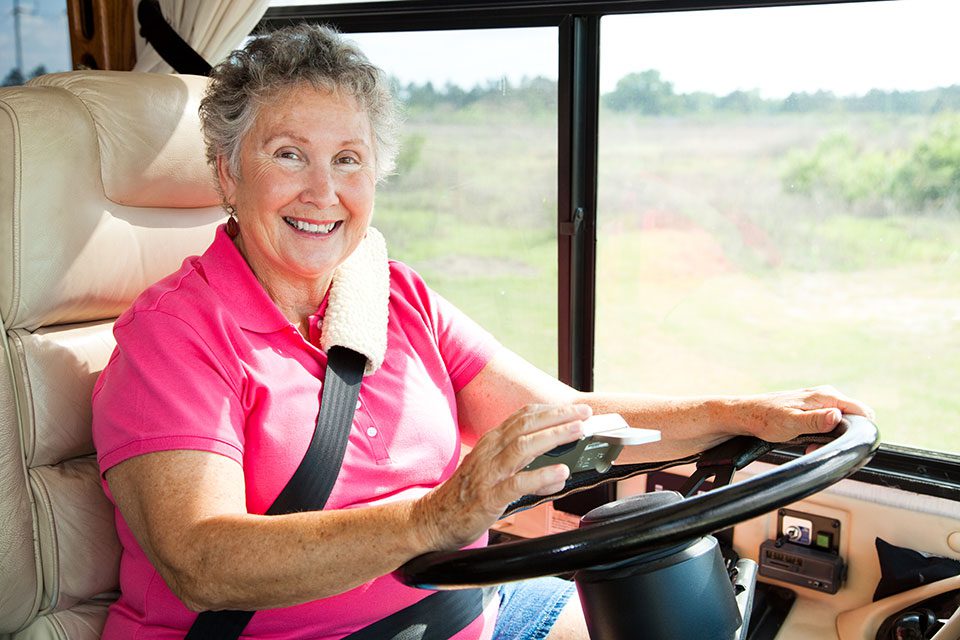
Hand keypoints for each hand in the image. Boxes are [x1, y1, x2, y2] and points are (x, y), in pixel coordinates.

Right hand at [414, 403, 590, 550]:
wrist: (433, 519)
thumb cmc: (465, 495)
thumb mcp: (495, 473)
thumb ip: (528, 471)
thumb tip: (560, 474)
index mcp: (490, 443)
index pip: (522, 417)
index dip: (550, 410)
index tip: (573, 409)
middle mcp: (489, 452)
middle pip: (525, 425)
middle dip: (557, 416)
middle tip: (583, 414)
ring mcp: (488, 474)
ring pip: (522, 447)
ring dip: (552, 436)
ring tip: (576, 432)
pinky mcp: (488, 498)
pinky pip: (517, 484)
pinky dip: (541, 476)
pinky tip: (560, 472)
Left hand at [738, 385, 874, 441]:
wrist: (746, 415)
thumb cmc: (765, 418)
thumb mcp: (791, 423)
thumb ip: (816, 421)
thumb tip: (837, 416)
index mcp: (826, 396)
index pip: (863, 412)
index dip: (860, 430)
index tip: (843, 444)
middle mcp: (826, 396)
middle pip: (853, 419)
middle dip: (842, 437)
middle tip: (819, 447)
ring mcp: (820, 402)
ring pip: (840, 424)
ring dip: (829, 439)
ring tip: (809, 446)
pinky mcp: (813, 409)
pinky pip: (828, 424)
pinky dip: (821, 436)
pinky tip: (807, 442)